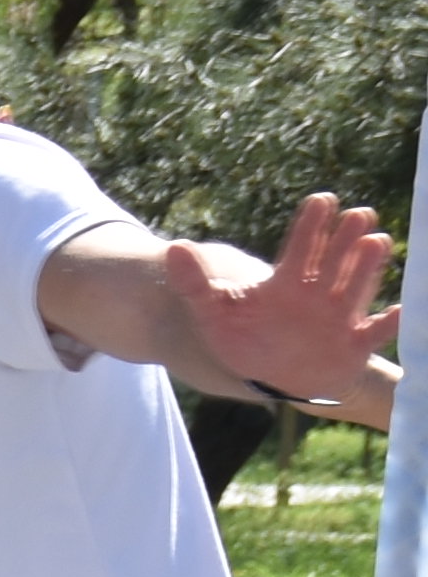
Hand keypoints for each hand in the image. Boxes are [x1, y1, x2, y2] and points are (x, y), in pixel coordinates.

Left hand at [193, 190, 404, 418]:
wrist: (272, 376)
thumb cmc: (246, 338)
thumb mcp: (214, 312)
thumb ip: (194, 283)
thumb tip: (174, 248)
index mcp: (288, 281)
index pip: (302, 247)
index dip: (311, 224)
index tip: (322, 200)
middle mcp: (319, 293)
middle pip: (336, 258)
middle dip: (347, 237)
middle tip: (357, 214)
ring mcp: (338, 317)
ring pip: (357, 286)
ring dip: (367, 267)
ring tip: (377, 242)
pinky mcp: (353, 345)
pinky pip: (375, 332)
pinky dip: (389, 323)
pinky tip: (402, 312)